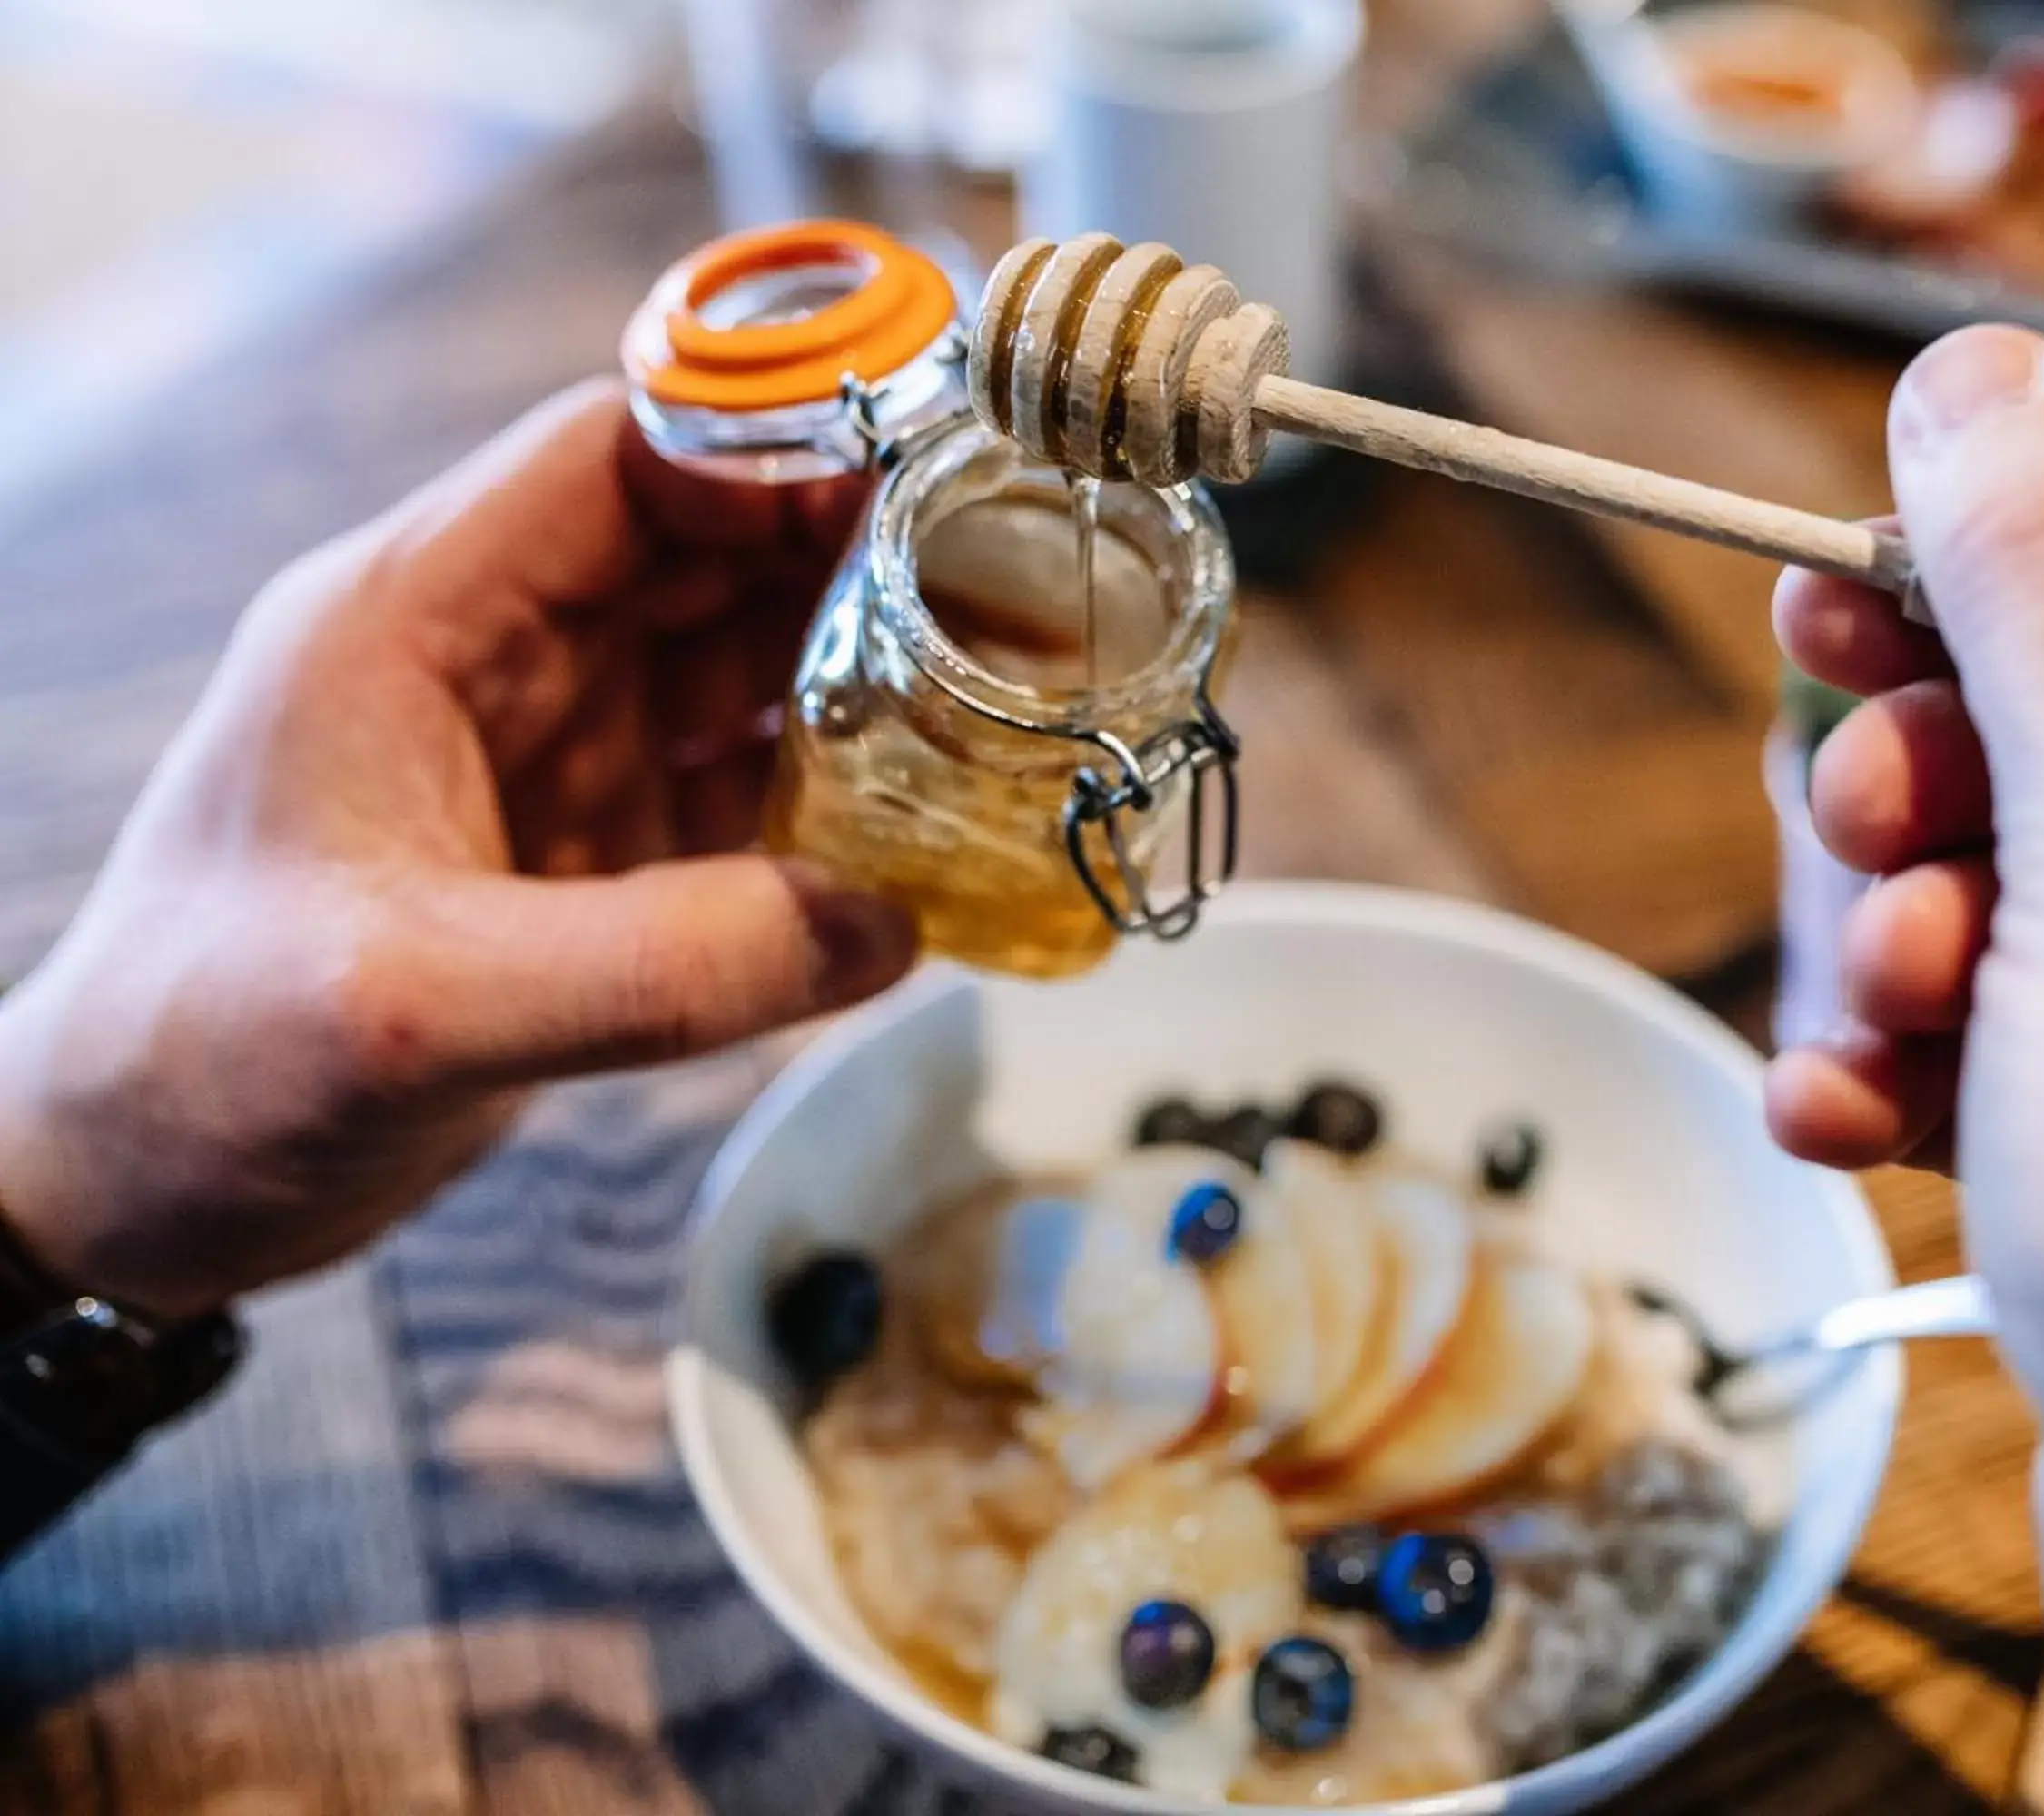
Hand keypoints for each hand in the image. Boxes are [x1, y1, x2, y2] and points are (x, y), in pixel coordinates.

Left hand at [0, 382, 916, 1317]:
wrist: (124, 1198)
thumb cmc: (193, 1068)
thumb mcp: (415, 1011)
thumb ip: (654, 966)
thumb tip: (882, 929)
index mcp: (406, 624)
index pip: (612, 461)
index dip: (772, 450)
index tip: (921, 476)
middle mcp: (482, 669)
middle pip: (705, 555)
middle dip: (855, 563)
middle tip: (1014, 593)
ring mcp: (538, 766)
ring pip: (733, 673)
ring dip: (858, 682)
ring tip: (1002, 698)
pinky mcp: (576, 867)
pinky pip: (733, 798)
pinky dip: (829, 806)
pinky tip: (920, 830)